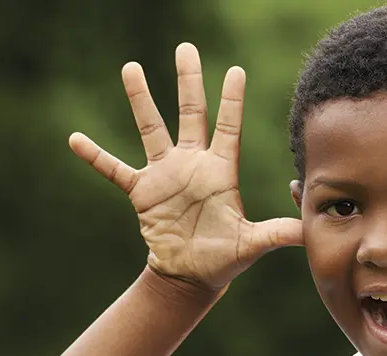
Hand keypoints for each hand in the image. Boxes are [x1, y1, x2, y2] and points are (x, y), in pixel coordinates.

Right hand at [69, 43, 301, 290]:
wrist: (192, 275)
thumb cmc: (225, 258)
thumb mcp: (254, 244)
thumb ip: (280, 233)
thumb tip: (311, 232)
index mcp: (221, 171)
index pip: (229, 127)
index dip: (231, 100)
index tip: (236, 70)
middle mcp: (193, 164)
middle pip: (191, 113)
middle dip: (189, 81)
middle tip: (186, 49)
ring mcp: (166, 175)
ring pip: (152, 128)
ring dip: (142, 100)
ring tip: (131, 67)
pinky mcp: (142, 191)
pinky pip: (114, 169)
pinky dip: (95, 156)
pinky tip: (75, 139)